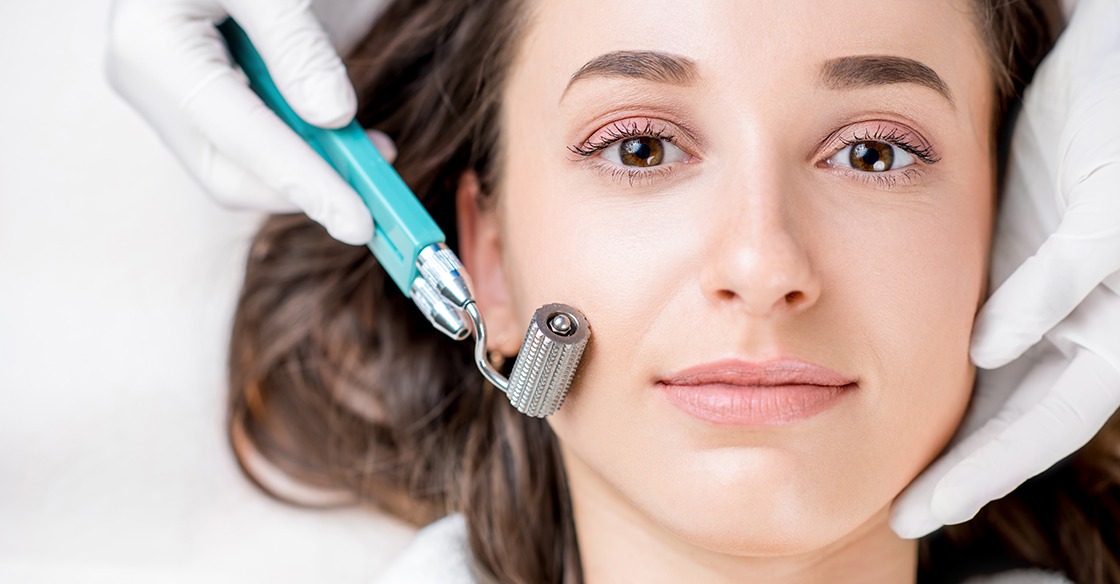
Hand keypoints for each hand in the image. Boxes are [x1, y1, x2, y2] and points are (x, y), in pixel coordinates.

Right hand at [106, 0, 391, 244]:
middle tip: (378, 196)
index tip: (361, 221)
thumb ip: (298, 45)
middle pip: (230, 173)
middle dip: (306, 189)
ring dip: (310, 173)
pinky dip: (302, 151)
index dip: (305, 183)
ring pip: (241, 168)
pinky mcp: (198, 97)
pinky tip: (346, 139)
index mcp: (153, 47)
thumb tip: (333, 118)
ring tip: (372, 153)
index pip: (240, 137)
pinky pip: (250, 145)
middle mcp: (150, 81)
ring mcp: (170, 94)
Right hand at [891, 0, 1119, 537]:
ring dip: (1010, 435)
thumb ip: (971, 297)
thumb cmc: (1059, 158)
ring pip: (1071, 379)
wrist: (1109, 89)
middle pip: (1041, 422)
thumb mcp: (1006, 238)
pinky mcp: (1113, 213)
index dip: (960, 464)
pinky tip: (983, 341)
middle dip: (976, 475)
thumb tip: (906, 344)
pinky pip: (1075, 267)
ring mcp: (1111, 276)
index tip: (904, 505)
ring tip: (951, 484)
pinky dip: (1032, 307)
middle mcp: (1094, 319)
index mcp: (1060, 326)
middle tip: (915, 517)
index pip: (1008, 414)